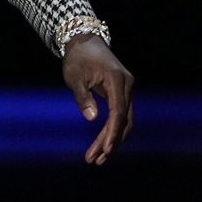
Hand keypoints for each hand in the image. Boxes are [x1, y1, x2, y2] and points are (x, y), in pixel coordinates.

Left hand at [62, 34, 133, 164]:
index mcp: (118, 80)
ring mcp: (127, 90)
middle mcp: (127, 86)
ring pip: (123, 121)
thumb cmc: (77, 58)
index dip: (112, 132)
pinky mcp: (122, 93)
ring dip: (111, 139)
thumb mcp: (74, 76)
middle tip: (95, 160)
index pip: (118, 112)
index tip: (105, 149)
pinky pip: (120, 115)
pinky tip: (102, 144)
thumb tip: (92, 119)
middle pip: (123, 121)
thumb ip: (83, 97)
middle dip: (110, 142)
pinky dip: (112, 130)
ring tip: (96, 158)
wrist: (84, 40)